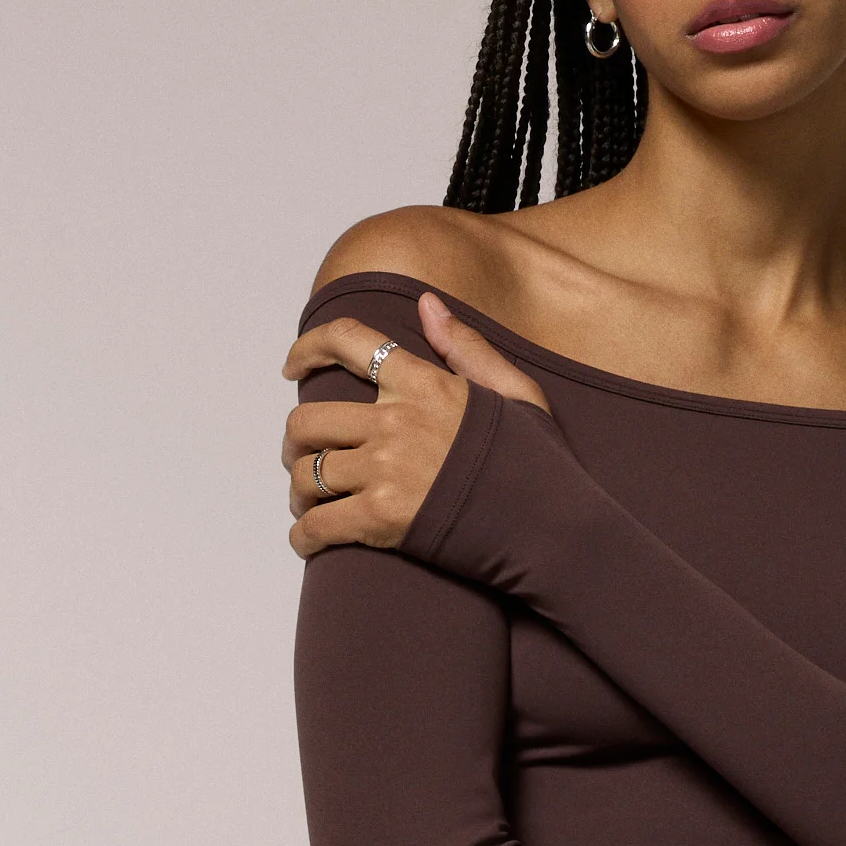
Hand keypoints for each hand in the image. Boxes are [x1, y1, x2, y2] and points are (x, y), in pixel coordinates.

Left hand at [280, 292, 549, 559]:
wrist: (553, 527)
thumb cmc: (539, 464)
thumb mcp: (516, 394)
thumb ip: (468, 347)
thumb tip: (427, 303)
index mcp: (423, 383)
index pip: (347, 342)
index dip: (308, 348)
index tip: (292, 367)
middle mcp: (395, 420)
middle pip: (307, 420)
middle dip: (297, 443)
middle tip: (305, 460)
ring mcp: (385, 469)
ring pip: (305, 474)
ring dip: (300, 493)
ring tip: (310, 506)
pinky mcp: (381, 518)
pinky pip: (317, 525)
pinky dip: (304, 537)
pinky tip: (310, 542)